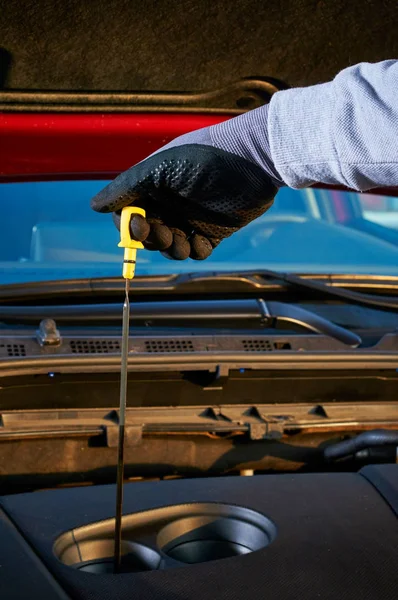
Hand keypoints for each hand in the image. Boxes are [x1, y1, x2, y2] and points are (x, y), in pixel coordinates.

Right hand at [91, 110, 278, 259]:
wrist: (254, 160)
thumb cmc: (205, 157)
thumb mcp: (160, 168)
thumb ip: (128, 186)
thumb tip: (96, 205)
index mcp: (153, 186)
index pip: (129, 213)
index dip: (130, 225)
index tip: (139, 227)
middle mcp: (170, 203)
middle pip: (149, 234)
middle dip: (153, 239)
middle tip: (166, 233)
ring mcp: (192, 217)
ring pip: (171, 246)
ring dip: (174, 248)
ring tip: (185, 240)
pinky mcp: (214, 231)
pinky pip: (197, 250)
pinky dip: (197, 250)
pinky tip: (204, 240)